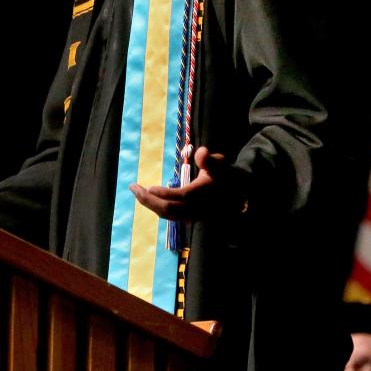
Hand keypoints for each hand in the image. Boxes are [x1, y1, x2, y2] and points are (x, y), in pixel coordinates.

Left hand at [129, 147, 243, 221]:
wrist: (238, 193)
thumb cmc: (226, 174)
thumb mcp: (221, 163)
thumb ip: (210, 159)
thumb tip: (201, 152)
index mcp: (204, 194)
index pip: (182, 197)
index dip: (164, 193)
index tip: (148, 187)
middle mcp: (198, 208)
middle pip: (170, 210)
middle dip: (149, 200)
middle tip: (133, 188)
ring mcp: (194, 216)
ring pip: (169, 215)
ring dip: (150, 205)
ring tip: (136, 192)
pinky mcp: (191, 218)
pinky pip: (171, 216)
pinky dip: (157, 209)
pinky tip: (148, 199)